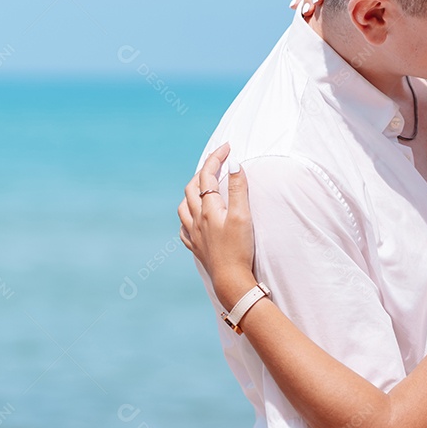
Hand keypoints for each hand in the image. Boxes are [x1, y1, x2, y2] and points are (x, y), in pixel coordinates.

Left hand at [177, 143, 257, 307]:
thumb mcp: (242, 215)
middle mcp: (196, 219)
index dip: (216, 158)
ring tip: (203, 188)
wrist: (231, 280)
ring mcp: (193, 234)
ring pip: (183, 207)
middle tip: (217, 165)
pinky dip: (188, 217)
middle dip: (203, 172)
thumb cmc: (239, 248)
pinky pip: (184, 228)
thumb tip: (234, 164)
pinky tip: (194, 219)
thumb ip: (237, 189)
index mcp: (207, 208)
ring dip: (192, 193)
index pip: (208, 175)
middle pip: (192, 187)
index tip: (228, 147)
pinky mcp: (196, 248)